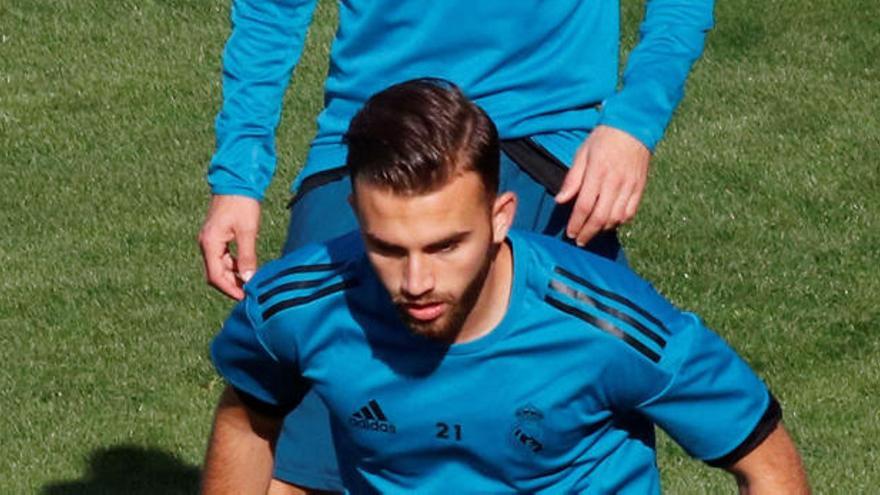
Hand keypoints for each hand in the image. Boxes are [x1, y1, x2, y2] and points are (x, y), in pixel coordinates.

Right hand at [198, 195, 260, 299]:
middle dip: (231, 285)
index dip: (229, 289)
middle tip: (249, 292)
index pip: (215, 276)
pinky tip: (247, 268)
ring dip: (233, 276)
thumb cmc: (242, 204)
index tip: (244, 297)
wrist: (236, 181)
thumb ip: (247, 256)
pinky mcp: (217, 236)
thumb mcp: (247, 231)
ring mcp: (210, 240)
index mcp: (210, 243)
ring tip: (251, 282)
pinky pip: (223, 258)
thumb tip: (248, 279)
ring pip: (219, 266)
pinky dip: (234, 266)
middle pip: (215, 274)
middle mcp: (206, 243)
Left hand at [555, 125, 650, 245]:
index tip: (570, 233)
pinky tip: (611, 223)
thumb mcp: (582, 153)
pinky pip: (631, 211)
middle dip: (588, 233)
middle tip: (580, 241)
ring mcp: (630, 186)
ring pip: (616, 217)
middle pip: (600, 217)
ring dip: (603, 229)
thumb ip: (572, 179)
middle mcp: (615, 182)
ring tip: (593, 232)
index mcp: (597, 173)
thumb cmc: (603, 138)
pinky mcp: (640, 187)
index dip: (576, 223)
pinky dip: (620, 221)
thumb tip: (560, 200)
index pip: (584, 206)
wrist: (634, 126)